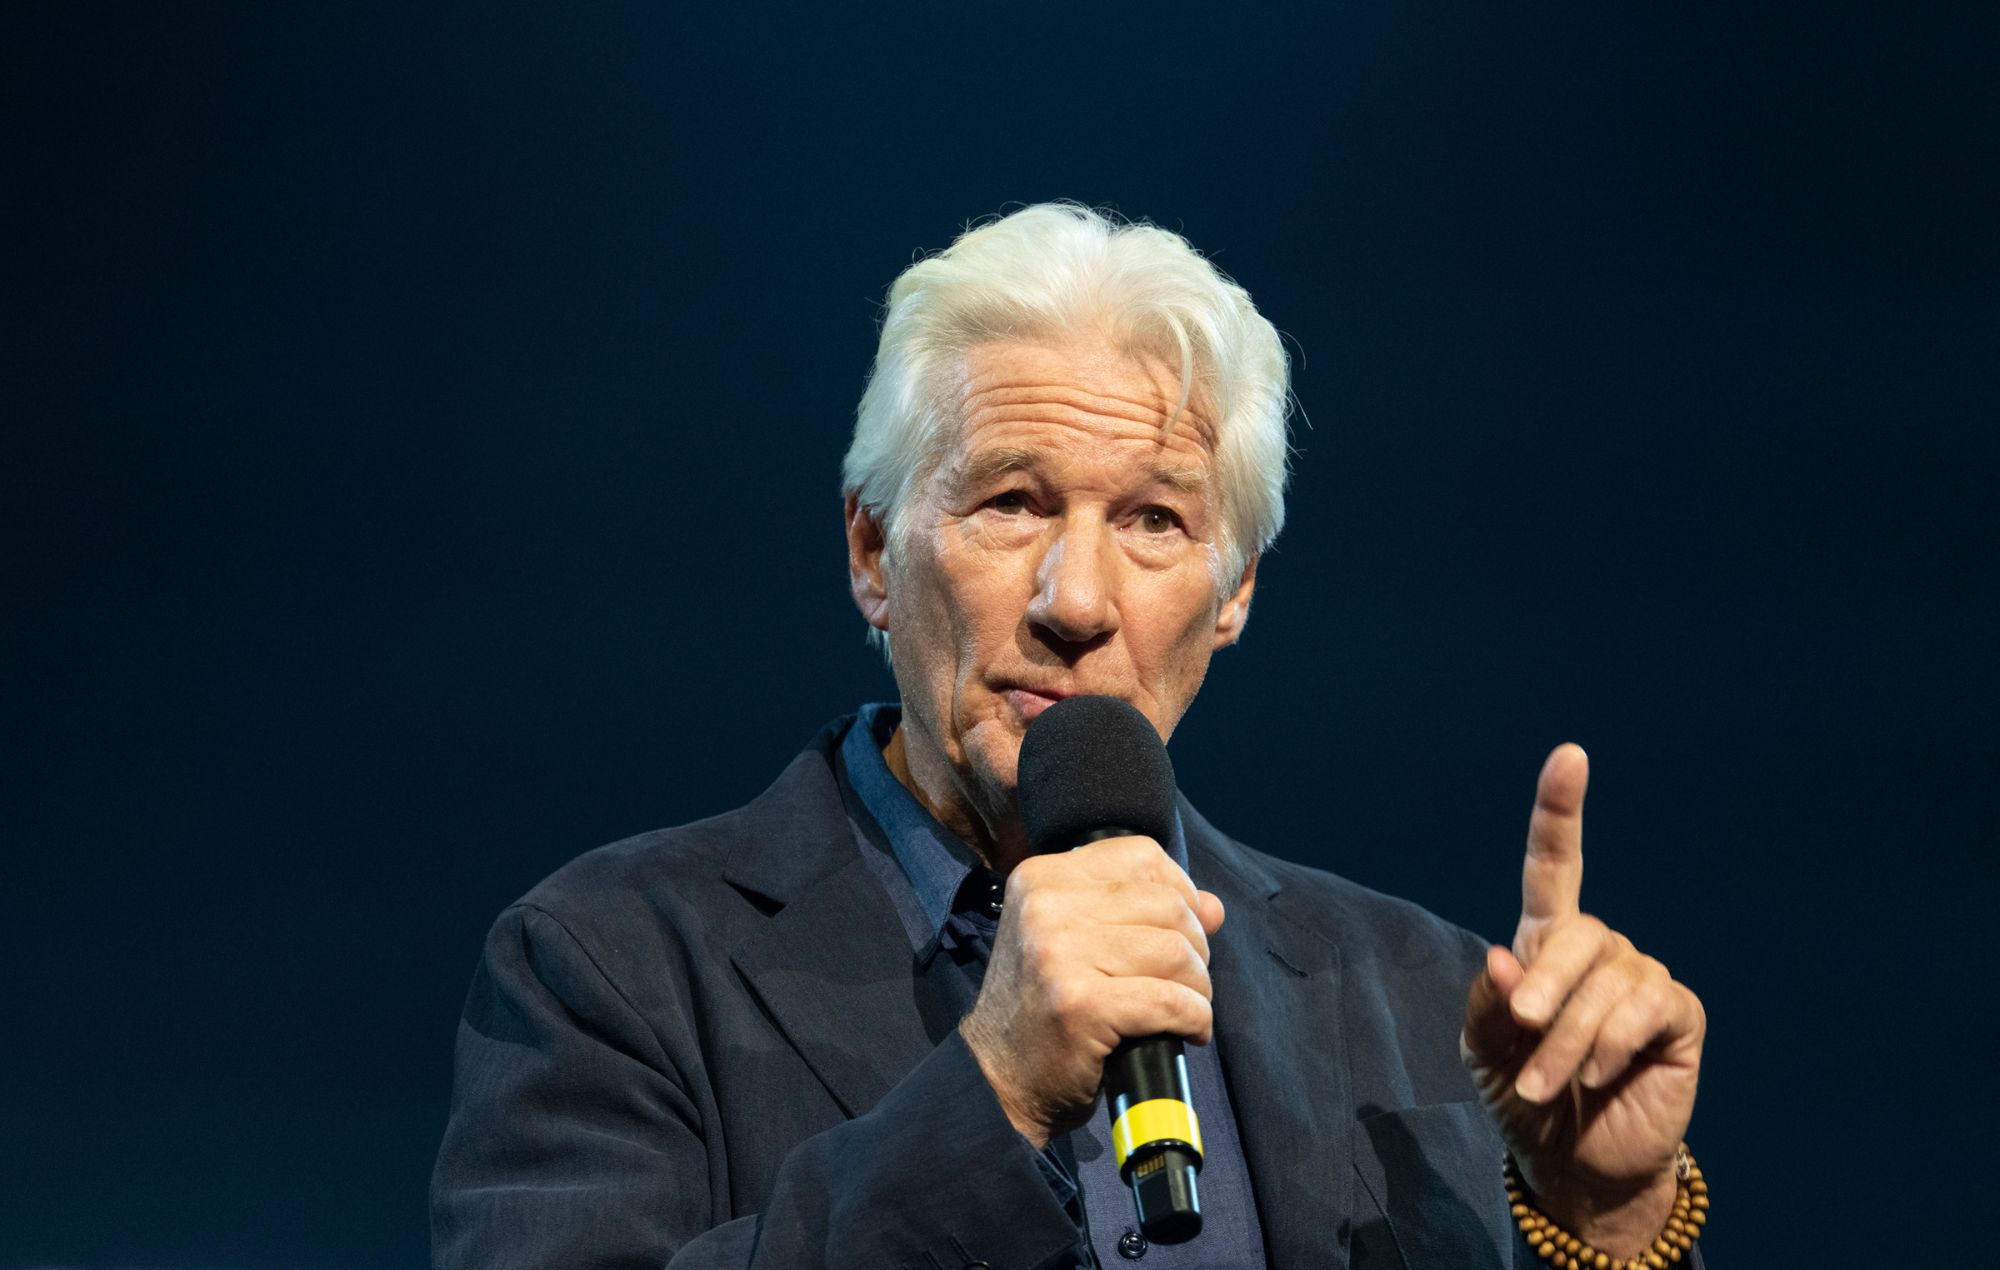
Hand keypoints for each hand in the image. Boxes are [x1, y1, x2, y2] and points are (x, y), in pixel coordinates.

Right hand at [960, 836, 1225, 1147]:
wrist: (999, 1078)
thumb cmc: (1045, 1008)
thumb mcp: (1081, 943)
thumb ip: (1144, 914)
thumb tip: (1213, 906)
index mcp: (1042, 878)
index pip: (1143, 857)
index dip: (1180, 893)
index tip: (1178, 933)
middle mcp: (1045, 906)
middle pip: (1169, 906)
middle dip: (1195, 949)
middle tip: (1182, 984)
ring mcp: (1059, 954)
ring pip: (1177, 952)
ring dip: (1198, 988)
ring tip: (1183, 1010)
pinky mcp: (1079, 1005)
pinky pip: (1171, 1002)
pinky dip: (1194, 1019)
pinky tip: (1188, 1032)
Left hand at [1460, 745, 1705, 1256]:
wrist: (1575, 1161)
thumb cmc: (1524, 1094)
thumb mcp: (1486, 1053)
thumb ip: (1489, 1005)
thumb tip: (1501, 957)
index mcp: (1545, 943)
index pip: (1555, 865)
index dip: (1561, 810)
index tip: (1571, 757)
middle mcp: (1599, 950)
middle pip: (1578, 933)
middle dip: (1545, 988)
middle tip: (1524, 1035)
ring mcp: (1643, 978)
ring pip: (1607, 984)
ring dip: (1570, 1041)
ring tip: (1551, 1084)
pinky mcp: (1678, 1015)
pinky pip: (1645, 1010)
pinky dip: (1611, 1046)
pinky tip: (1603, 1076)